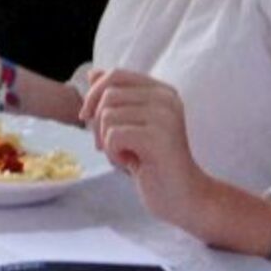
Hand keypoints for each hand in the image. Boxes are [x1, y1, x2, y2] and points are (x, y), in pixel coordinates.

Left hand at [80, 69, 210, 229]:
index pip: (115, 74)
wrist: (184, 197)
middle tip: (106, 146)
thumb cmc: (153, 163)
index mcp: (163, 91)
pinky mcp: (157, 137)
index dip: (94, 94)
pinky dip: (113, 153)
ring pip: (107, 114)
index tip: (86, 117)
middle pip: (108, 94)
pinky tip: (131, 164)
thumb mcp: (131, 126)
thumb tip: (93, 72)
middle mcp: (167, 98)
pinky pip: (113, 135)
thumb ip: (116, 99)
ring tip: (125, 156)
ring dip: (106, 140)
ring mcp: (164, 116)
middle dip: (97, 121)